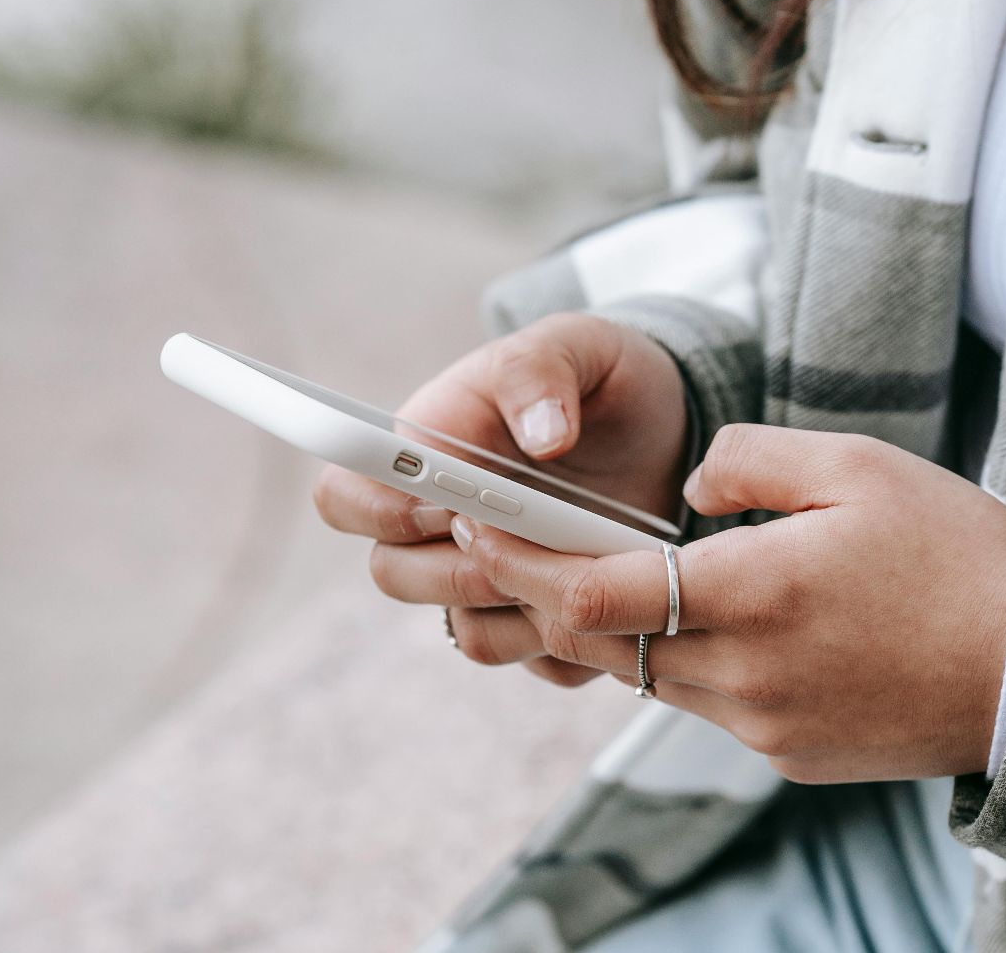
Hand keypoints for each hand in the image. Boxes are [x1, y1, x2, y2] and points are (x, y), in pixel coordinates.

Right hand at [313, 313, 689, 686]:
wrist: (663, 427)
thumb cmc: (600, 378)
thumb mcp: (576, 346)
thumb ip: (540, 371)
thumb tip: (542, 436)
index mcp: (423, 451)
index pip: (343, 495)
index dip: (377, 511)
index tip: (446, 505)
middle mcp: (439, 526)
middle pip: (394, 575)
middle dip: (458, 568)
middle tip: (527, 542)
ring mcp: (489, 579)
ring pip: (467, 631)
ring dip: (521, 608)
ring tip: (586, 565)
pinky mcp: (542, 618)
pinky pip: (538, 660)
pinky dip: (574, 641)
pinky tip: (617, 596)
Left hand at [445, 424, 1005, 782]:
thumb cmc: (956, 553)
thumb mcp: (857, 465)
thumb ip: (747, 458)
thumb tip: (684, 479)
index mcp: (754, 592)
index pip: (593, 591)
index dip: (521, 560)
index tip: (477, 525)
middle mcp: (743, 674)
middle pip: (602, 643)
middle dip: (546, 593)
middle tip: (507, 543)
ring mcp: (763, 726)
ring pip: (650, 676)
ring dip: (618, 629)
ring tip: (609, 573)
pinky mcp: (788, 755)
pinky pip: (708, 704)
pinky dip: (688, 662)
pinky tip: (714, 621)